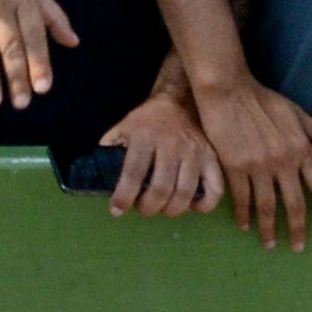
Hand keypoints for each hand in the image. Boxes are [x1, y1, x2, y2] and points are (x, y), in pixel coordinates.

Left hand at [101, 91, 225, 217]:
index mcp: (145, 137)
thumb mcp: (123, 128)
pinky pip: (215, 189)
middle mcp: (171, 145)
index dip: (124, 196)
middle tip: (142, 208)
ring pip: (185, 193)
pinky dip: (204, 205)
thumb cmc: (146, 121)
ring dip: (171, 210)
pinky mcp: (212, 158)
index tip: (116, 210)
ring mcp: (195, 153)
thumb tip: (96, 175)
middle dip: (148, 207)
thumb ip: (110, 149)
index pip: (134, 172)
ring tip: (162, 208)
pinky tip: (191, 206)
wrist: (178, 101)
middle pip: (161, 188)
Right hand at [194, 75, 311, 250]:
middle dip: (297, 229)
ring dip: (268, 229)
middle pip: (294, 204)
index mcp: (302, 149)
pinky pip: (242, 198)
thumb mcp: (297, 114)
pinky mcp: (235, 166)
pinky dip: (244, 214)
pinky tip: (245, 226)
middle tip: (298, 247)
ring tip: (270, 244)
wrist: (228, 90)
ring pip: (267, 206)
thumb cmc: (264, 100)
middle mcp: (283, 161)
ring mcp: (258, 166)